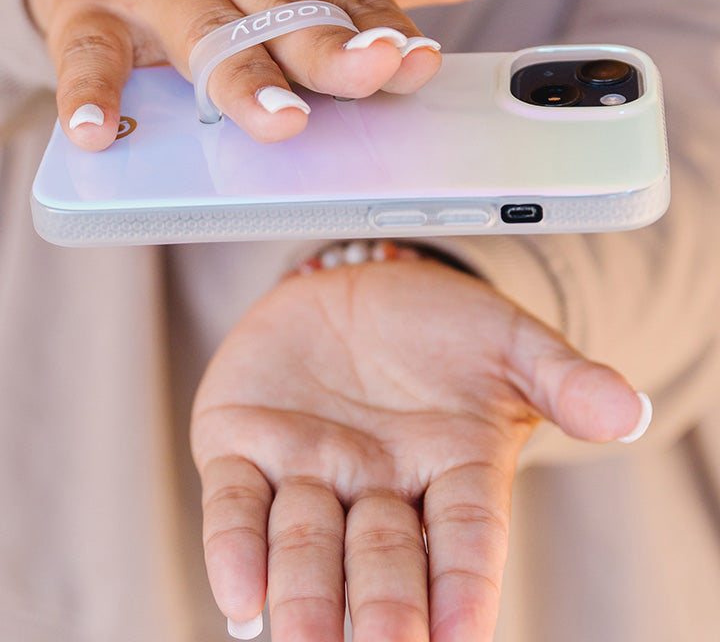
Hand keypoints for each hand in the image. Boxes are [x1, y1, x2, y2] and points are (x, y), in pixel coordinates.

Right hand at [23, 0, 544, 149]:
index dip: (387, 28)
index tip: (417, 63)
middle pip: (288, 8)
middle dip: (331, 47)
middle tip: (368, 77)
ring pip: (208, 32)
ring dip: (245, 77)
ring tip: (282, 121)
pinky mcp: (97, 13)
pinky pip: (92, 53)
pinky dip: (94, 93)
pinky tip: (100, 135)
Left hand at [190, 258, 644, 641]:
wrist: (363, 290)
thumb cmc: (443, 328)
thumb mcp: (510, 343)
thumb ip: (564, 377)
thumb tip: (629, 408)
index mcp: (450, 471)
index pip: (465, 538)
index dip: (465, 585)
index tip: (462, 632)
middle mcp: (377, 487)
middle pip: (382, 555)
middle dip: (382, 603)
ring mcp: (307, 469)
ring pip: (302, 543)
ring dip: (302, 594)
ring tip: (298, 640)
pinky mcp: (243, 444)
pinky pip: (234, 502)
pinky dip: (232, 544)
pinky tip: (238, 593)